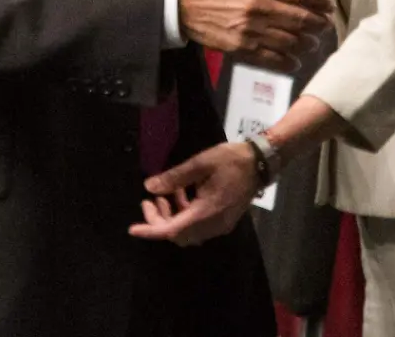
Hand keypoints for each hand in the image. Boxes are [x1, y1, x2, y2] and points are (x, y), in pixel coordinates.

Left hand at [128, 141, 259, 246]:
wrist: (262, 162)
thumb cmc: (231, 160)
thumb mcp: (200, 164)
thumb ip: (174, 178)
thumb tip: (149, 187)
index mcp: (206, 212)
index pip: (172, 230)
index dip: (151, 230)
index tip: (133, 229)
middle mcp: (213, 225)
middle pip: (178, 234)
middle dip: (160, 220)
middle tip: (150, 200)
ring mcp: (221, 224)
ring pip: (188, 231)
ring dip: (172, 216)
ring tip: (165, 193)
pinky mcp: (225, 219)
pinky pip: (199, 225)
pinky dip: (185, 213)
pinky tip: (182, 192)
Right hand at [177, 0, 328, 70]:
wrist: (182, 1)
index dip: (320, 2)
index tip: (328, 7)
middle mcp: (259, 5)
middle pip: (301, 19)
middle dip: (319, 25)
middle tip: (326, 26)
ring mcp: (250, 29)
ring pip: (290, 42)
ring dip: (307, 44)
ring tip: (313, 43)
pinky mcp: (240, 48)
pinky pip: (271, 59)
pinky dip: (287, 63)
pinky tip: (295, 61)